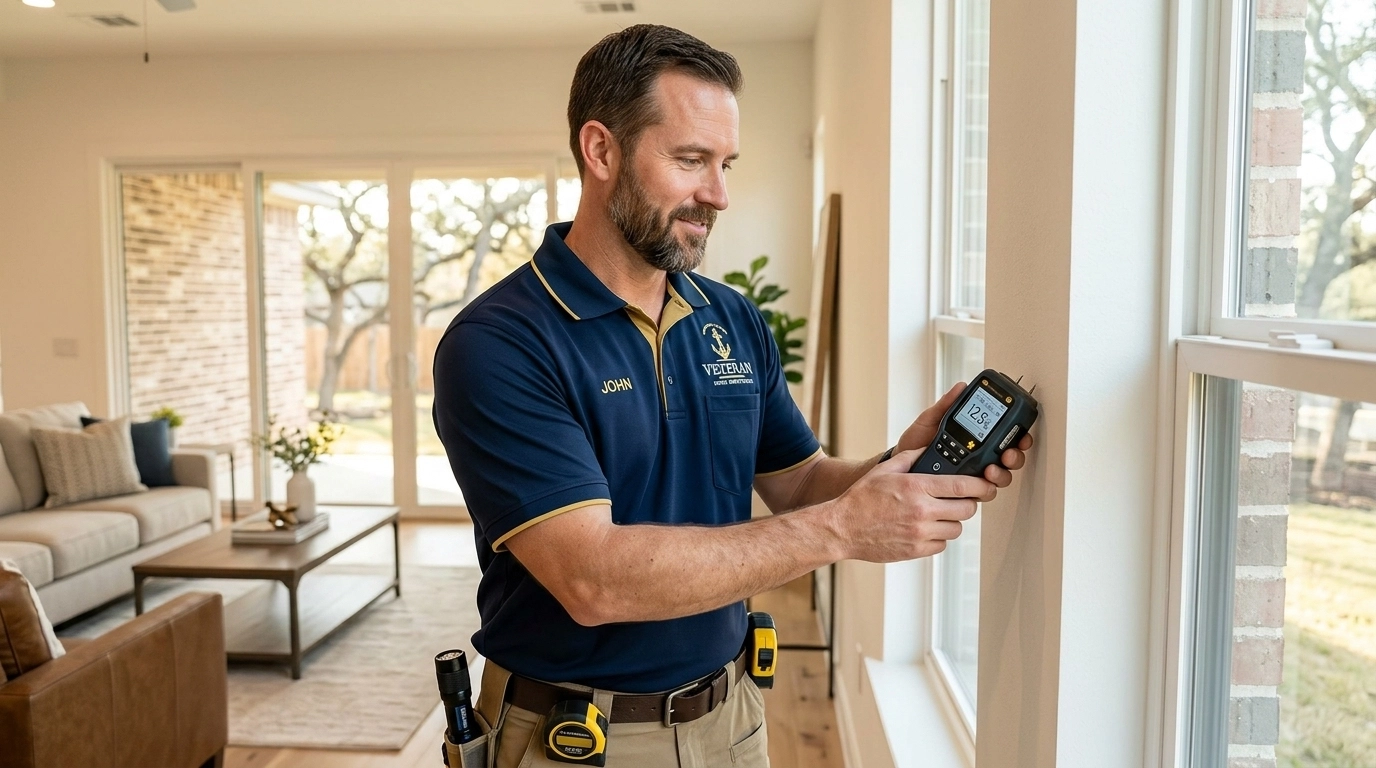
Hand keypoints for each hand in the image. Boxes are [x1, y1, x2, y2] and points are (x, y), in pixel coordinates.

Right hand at [830, 450, 996, 561]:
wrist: (842, 528)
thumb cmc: (860, 499)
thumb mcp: (884, 469)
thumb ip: (910, 457)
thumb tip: (929, 451)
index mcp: (917, 487)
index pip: (964, 486)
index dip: (981, 485)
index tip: (987, 485)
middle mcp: (922, 511)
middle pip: (967, 510)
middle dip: (967, 504)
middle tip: (958, 500)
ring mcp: (920, 533)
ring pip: (956, 528)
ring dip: (951, 521)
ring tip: (936, 515)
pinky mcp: (916, 550)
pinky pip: (941, 545)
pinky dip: (938, 538)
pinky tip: (924, 529)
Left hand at [896, 383, 1034, 486]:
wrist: (899, 465)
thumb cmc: (916, 442)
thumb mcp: (930, 420)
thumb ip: (945, 405)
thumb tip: (960, 387)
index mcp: (976, 438)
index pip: (1006, 437)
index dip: (1019, 436)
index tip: (1020, 436)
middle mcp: (980, 457)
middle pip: (1010, 459)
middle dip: (1014, 457)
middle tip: (1006, 455)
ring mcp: (974, 475)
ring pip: (1000, 478)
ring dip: (1001, 474)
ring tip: (989, 470)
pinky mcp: (964, 491)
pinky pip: (981, 493)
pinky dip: (984, 490)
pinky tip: (977, 484)